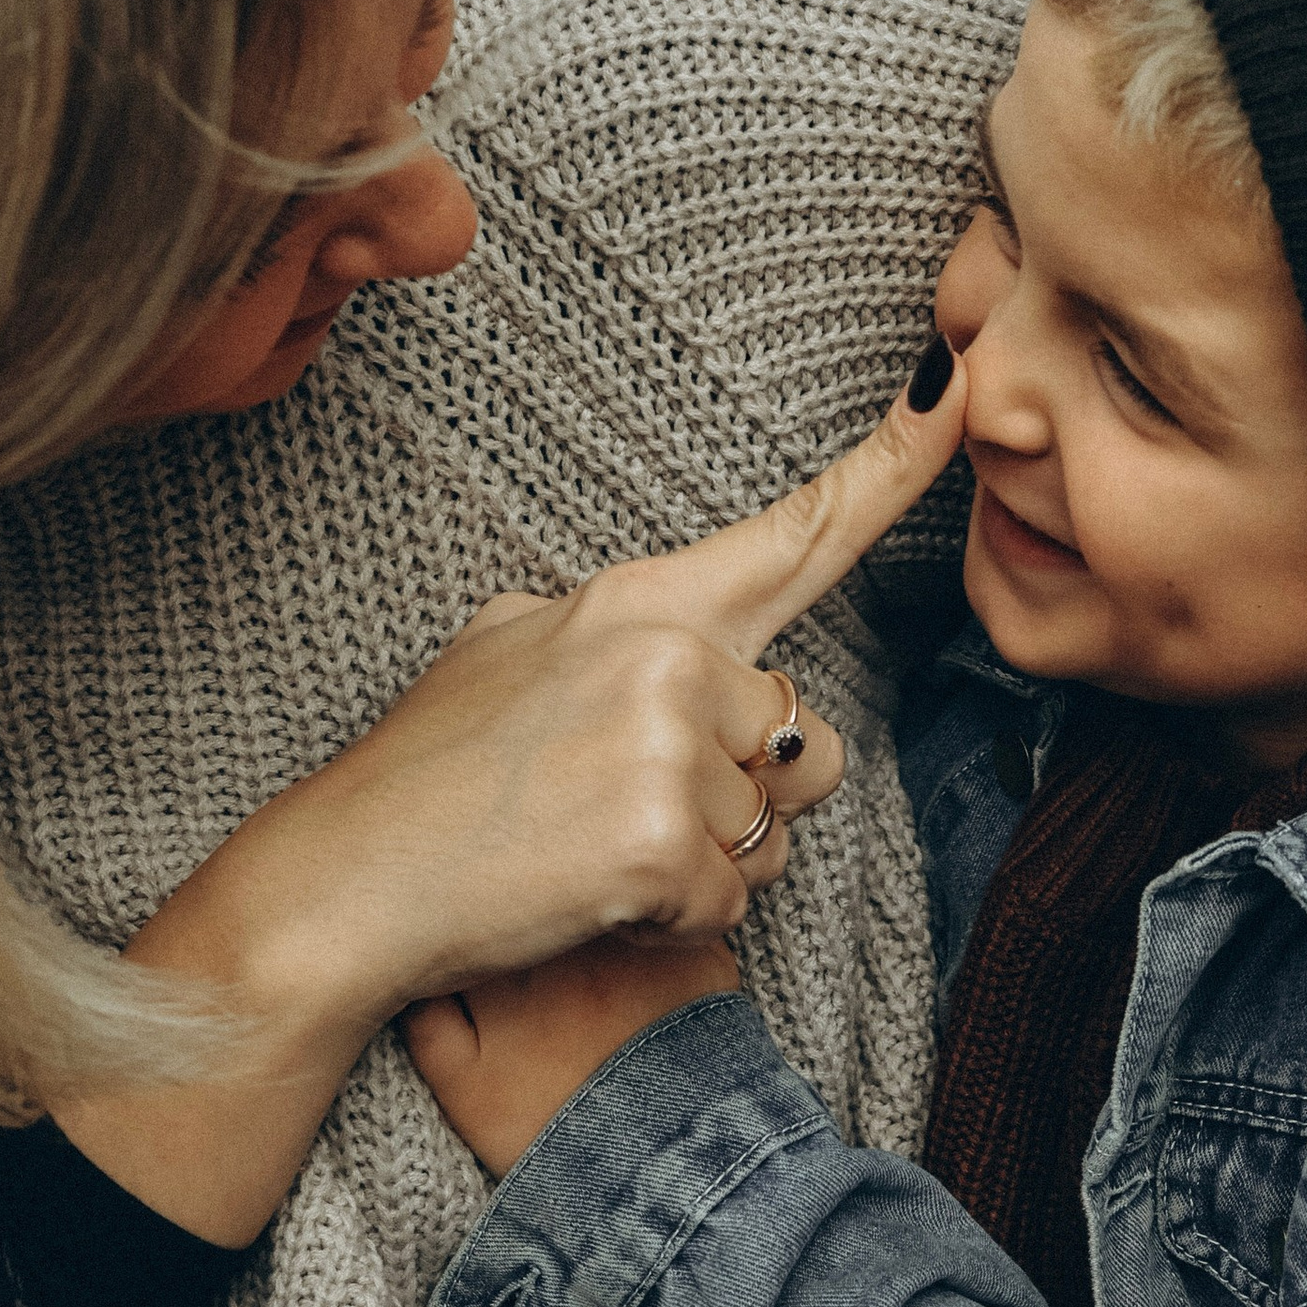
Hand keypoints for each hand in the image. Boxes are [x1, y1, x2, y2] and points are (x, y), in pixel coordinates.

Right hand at [58, 348, 969, 1241]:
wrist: (346, 880)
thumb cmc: (426, 778)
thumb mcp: (507, 653)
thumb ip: (608, 635)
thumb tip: (646, 635)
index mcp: (639, 601)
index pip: (793, 533)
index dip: (894, 464)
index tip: (960, 386)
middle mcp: (666, 655)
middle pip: (800, 741)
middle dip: (738, 798)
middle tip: (614, 808)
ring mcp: (664, 745)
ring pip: (773, 833)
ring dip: (706, 866)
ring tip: (591, 849)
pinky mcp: (658, 842)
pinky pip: (732, 902)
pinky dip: (674, 920)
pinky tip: (589, 896)